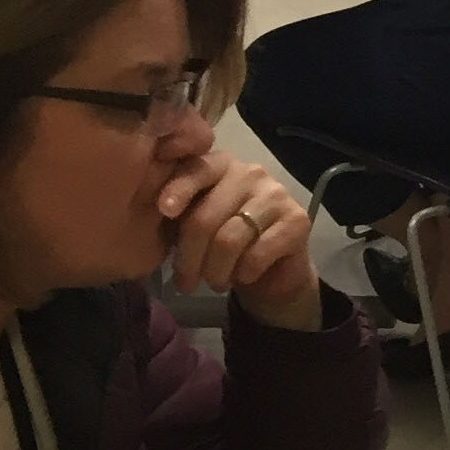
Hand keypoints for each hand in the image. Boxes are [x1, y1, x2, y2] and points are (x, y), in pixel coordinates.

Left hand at [160, 149, 321, 329]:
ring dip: (215, 271)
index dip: (178, 190)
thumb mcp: (191, 224)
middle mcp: (250, 172)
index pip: (196, 170)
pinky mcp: (297, 220)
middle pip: (206, 216)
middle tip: (184, 284)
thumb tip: (151, 208)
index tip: (164, 211)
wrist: (270, 270)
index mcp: (220, 165)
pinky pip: (257, 253)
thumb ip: (175, 209)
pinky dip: (242, 273)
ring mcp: (276, 194)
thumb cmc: (220, 242)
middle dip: (190, 258)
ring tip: (214, 282)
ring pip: (229, 239)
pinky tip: (242, 276)